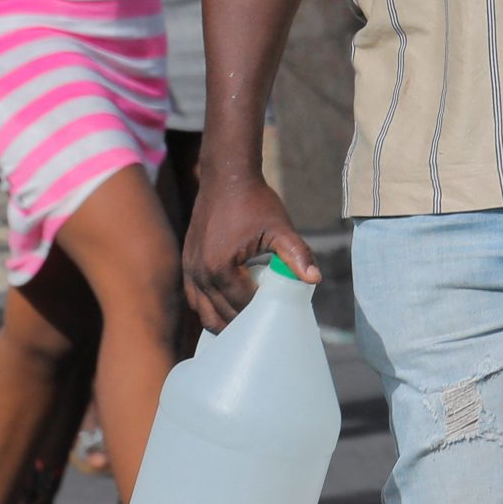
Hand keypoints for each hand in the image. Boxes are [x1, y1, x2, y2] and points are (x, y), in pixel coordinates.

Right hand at [182, 170, 318, 332]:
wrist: (227, 176)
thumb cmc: (255, 201)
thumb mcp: (279, 228)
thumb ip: (297, 254)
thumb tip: (315, 279)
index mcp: (221, 267)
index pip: (242, 306)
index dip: (262, 315)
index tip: (278, 316)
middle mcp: (200, 273)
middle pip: (221, 315)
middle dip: (243, 324)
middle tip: (264, 327)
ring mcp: (190, 269)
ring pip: (204, 312)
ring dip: (224, 321)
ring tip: (247, 325)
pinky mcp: (186, 263)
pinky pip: (195, 298)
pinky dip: (209, 308)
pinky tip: (227, 310)